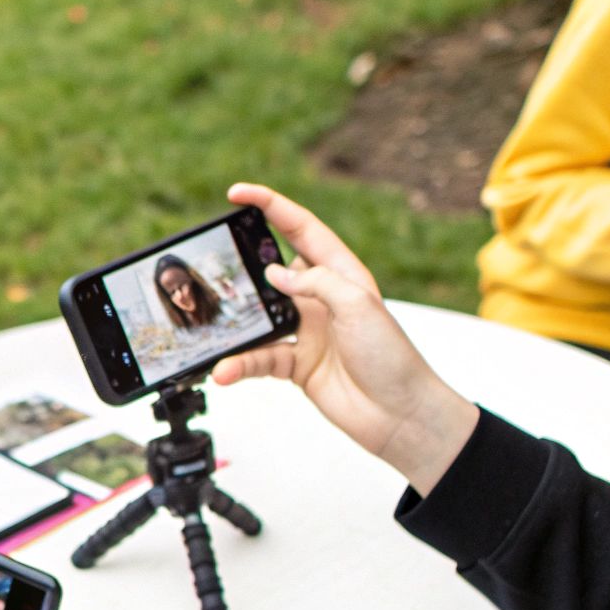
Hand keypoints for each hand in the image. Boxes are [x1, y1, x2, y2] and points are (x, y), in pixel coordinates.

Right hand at [210, 183, 479, 494]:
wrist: (401, 415)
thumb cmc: (391, 356)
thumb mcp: (358, 305)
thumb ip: (316, 281)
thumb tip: (274, 271)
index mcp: (340, 273)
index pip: (300, 228)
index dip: (269, 206)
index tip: (236, 194)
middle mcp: (320, 298)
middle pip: (270, 269)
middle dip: (239, 264)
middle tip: (209, 262)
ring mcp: (306, 331)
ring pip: (258, 317)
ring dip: (234, 324)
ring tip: (208, 325)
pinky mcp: (296, 364)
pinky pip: (259, 358)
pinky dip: (240, 364)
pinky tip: (225, 370)